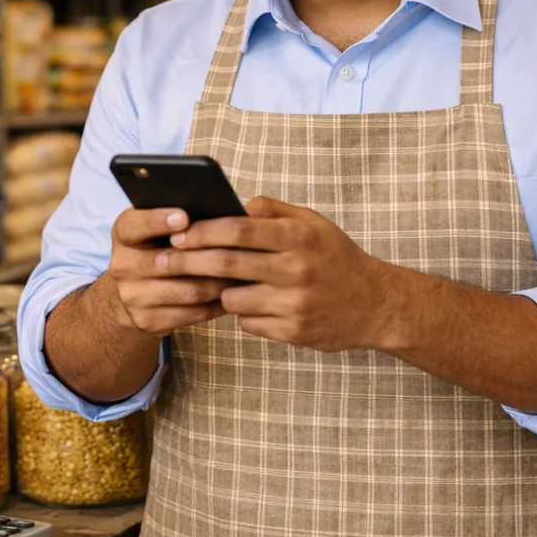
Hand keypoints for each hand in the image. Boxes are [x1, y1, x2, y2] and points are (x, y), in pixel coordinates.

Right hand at [104, 206, 232, 335]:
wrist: (134, 292)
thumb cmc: (158, 248)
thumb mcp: (158, 227)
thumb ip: (180, 216)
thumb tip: (221, 212)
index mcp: (124, 234)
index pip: (135, 225)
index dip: (158, 220)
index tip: (184, 217)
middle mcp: (122, 265)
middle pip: (167, 261)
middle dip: (206, 256)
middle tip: (237, 249)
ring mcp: (133, 296)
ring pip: (189, 291)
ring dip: (220, 283)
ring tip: (244, 273)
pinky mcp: (147, 321)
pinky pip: (193, 314)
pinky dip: (217, 304)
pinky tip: (233, 294)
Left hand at [161, 196, 392, 350]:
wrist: (375, 304)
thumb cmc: (336, 258)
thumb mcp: (314, 223)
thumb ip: (274, 210)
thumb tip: (236, 204)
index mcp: (298, 237)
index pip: (238, 230)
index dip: (202, 232)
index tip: (177, 233)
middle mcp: (295, 270)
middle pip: (226, 264)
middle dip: (187, 262)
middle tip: (161, 261)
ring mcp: (294, 304)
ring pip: (232, 298)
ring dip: (218, 291)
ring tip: (218, 284)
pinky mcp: (292, 332)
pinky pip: (248, 323)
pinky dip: (243, 313)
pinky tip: (254, 304)